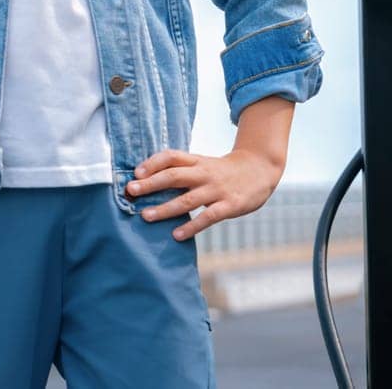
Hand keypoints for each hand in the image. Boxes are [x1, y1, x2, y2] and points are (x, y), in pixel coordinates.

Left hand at [124, 148, 282, 240]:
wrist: (259, 170)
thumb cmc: (223, 171)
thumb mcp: (203, 164)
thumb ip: (182, 171)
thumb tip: (149, 182)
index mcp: (196, 161)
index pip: (171, 156)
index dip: (152, 163)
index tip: (135, 173)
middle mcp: (204, 173)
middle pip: (174, 176)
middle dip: (151, 184)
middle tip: (131, 192)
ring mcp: (217, 189)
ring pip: (188, 199)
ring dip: (165, 208)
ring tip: (146, 216)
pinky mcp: (229, 205)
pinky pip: (208, 217)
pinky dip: (191, 226)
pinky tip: (177, 235)